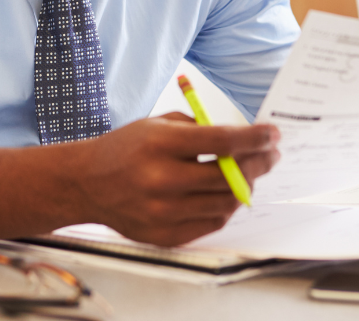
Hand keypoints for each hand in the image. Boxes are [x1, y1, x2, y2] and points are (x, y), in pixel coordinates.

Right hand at [77, 113, 279, 246]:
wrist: (86, 183)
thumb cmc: (125, 149)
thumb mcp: (157, 124)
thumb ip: (200, 129)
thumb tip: (244, 140)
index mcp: (161, 144)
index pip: (223, 141)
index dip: (255, 138)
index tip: (272, 134)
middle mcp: (162, 179)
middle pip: (230, 176)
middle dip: (259, 163)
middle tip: (269, 155)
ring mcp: (163, 211)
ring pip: (226, 203)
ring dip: (244, 187)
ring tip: (246, 174)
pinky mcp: (164, 234)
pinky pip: (211, 224)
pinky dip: (224, 208)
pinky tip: (224, 194)